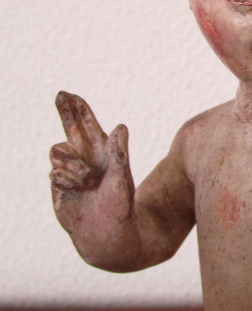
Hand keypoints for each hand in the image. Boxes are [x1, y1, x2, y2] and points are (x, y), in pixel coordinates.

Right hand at [50, 91, 134, 235]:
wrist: (105, 231)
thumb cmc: (118, 204)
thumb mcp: (122, 176)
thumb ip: (119, 152)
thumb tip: (120, 127)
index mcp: (102, 150)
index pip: (88, 124)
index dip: (78, 109)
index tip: (68, 95)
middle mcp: (85, 156)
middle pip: (69, 128)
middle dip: (65, 111)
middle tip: (60, 94)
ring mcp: (70, 168)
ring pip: (58, 150)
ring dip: (73, 165)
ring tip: (88, 181)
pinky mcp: (58, 181)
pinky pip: (55, 170)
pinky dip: (67, 179)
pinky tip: (78, 190)